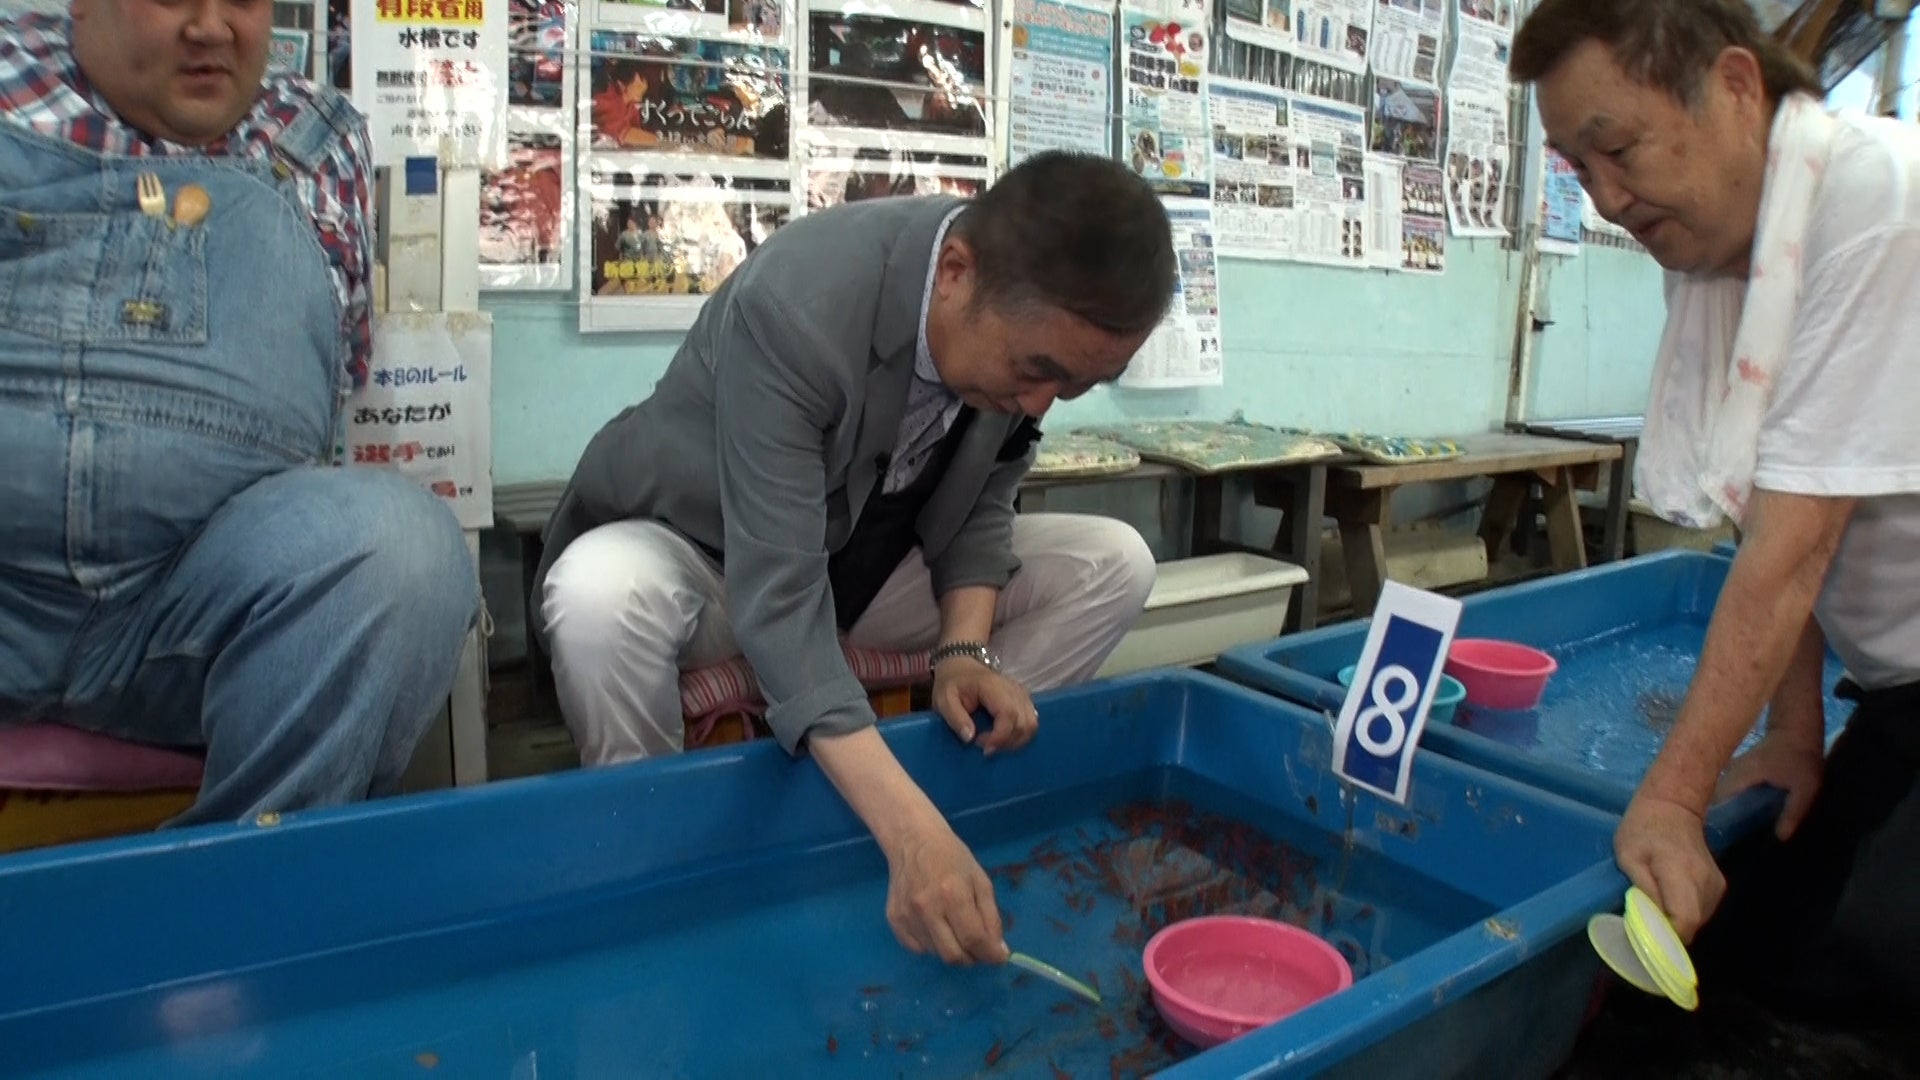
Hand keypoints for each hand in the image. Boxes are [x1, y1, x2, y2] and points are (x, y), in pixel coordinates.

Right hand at [885, 818, 1008, 965]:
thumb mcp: (981, 880)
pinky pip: (917, 949)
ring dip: (951, 948)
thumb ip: (991, 917)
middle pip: (953, 955)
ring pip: (936, 953)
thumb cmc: (952, 857)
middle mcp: (927, 908)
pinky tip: (935, 925)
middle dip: (971, 957)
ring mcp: (907, 916)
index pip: (973, 939)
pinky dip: (931, 945)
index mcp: (953, 894)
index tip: (999, 957)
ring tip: (953, 926)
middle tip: (977, 946)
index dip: (990, 954)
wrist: (913, 841)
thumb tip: (997, 951)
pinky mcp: (894, 920)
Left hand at [932, 657, 1037, 755]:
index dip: (1001, 737)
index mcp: (993, 686)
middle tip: (984, 746)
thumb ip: (955, 719)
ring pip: (1031, 724)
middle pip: (1025, 723)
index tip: (984, 748)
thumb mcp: (944, 700)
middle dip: (1007, 742)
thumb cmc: (952, 683)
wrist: (961, 667)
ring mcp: (1022, 693)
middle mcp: (1013, 689)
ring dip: (1015, 741)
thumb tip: (970, 738)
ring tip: (993, 742)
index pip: (1008, 714)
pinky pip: (1030, 721)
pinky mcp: (1024, 699)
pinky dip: (1019, 735)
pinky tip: (1001, 736)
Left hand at [1613, 794, 1722, 941]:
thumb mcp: (1629, 856)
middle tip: (1644, 925)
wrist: (1674, 805)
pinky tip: (1667, 903)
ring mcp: (1716, 886)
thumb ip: (1642, 891)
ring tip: (1654, 911)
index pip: (1686, 921)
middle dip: (1668, 932)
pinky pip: (1702, 911)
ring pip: (1699, 921)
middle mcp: (1707, 884)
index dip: (1668, 937)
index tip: (1647, 939)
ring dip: (1676, 922)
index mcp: (1683, 874)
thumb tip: (1649, 923)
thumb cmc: (1643, 827)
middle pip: (1693, 926)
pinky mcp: (1718, 887)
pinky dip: (1684, 913)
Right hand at [1715, 730, 1824, 839]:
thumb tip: (1780, 837)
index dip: (1714, 820)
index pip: (1717, 801)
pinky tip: (1738, 816)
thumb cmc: (1801, 758)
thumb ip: (1793, 812)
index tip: (1715, 838)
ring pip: (1717, 794)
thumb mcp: (1805, 788)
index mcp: (1741, 777)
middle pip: (1713, 799)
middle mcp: (1729, 772)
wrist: (1797, 729)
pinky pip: (1725, 789)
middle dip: (1716, 819)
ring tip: (1729, 832)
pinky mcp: (1735, 770)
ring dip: (1722, 810)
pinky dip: (1728, 802)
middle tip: (1723, 842)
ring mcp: (1730, 769)